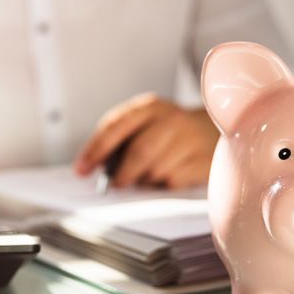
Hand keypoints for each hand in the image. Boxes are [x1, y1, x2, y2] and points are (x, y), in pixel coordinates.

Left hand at [74, 93, 218, 188]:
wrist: (212, 129)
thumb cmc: (168, 131)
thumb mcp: (144, 123)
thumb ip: (118, 139)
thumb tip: (95, 167)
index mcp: (149, 107)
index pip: (116, 126)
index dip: (96, 150)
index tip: (82, 169)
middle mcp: (171, 119)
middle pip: (140, 152)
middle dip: (123, 173)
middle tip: (115, 184)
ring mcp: (190, 139)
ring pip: (157, 170)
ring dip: (144, 181)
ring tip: (145, 178)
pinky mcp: (203, 160)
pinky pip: (174, 181)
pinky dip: (163, 185)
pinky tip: (166, 177)